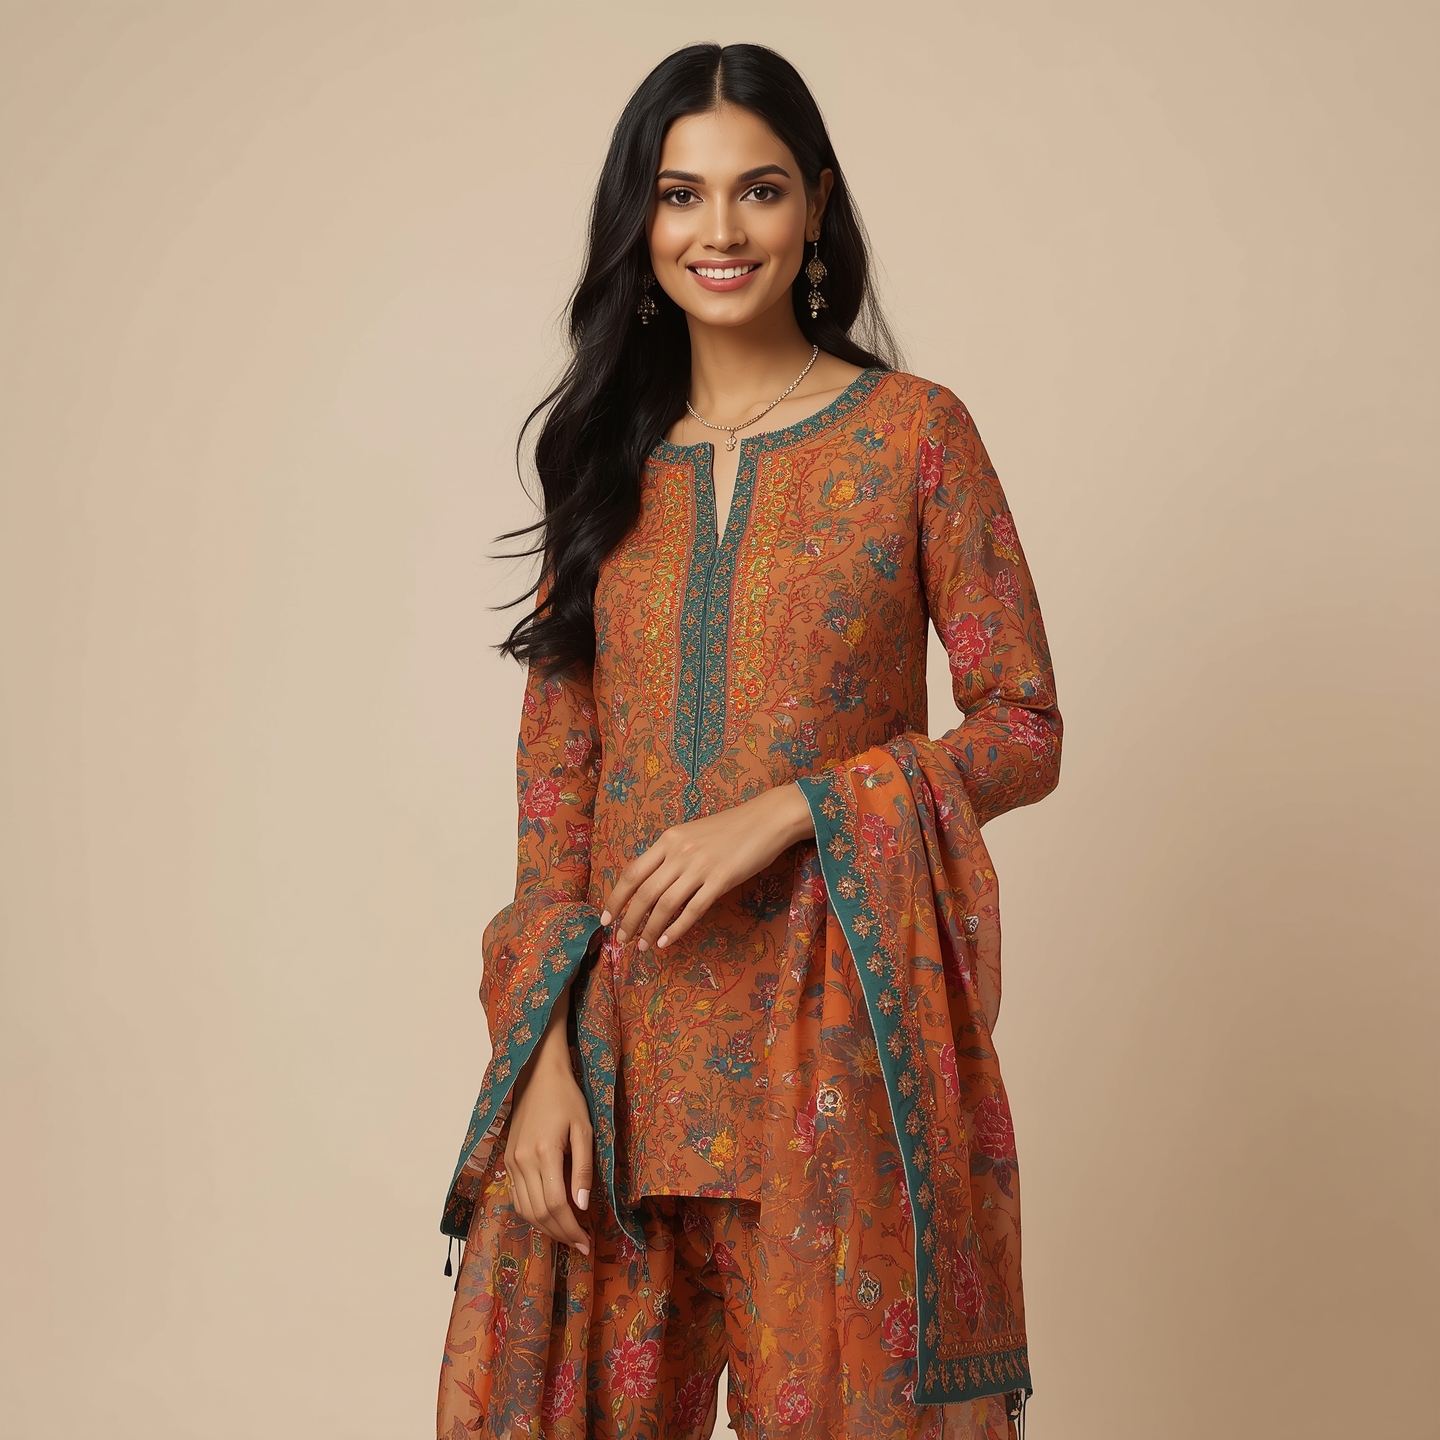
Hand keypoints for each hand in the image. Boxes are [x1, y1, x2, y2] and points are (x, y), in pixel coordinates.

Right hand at [504, 983, 592, 1253]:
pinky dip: (532, 1214)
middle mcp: (522, 1161)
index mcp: (544, 1153)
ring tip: (567, 1236)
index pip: (556, 1205)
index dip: (571, 1229)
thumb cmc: (567, 1098)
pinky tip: (549, 1218)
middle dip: (561, 1234)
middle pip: (539, 1213)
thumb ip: (584, 1169)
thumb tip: (582, 1206)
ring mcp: (511, 1162)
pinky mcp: (508, 1161)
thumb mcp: (584, 1130)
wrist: (538, 1074)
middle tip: (581, 1244)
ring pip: (525, 1209)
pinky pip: (517, 1197)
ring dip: (545, 1228)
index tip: (587, 1242)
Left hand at [601, 782, 814, 952]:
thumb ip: (671, 855)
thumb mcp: (692, 834)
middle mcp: (679, 852)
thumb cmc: (730, 828)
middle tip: (621, 940)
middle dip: (629, 920)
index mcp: (668, 839)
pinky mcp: (721, 879)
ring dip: (649, 929)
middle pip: (644, 892)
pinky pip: (692, 910)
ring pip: (665, 904)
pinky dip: (676, 929)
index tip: (606, 917)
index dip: (616, 897)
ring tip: (643, 946)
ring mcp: (700, 866)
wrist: (766, 819)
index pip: (632, 872)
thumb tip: (652, 884)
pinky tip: (666, 941)